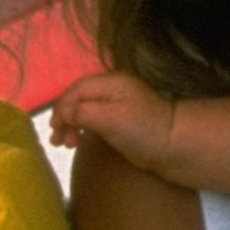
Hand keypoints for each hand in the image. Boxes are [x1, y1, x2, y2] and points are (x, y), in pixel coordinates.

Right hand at [53, 70, 175, 169]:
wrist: (173, 146)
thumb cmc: (143, 130)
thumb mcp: (111, 119)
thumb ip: (84, 112)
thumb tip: (63, 112)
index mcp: (111, 83)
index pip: (77, 89)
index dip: (62, 107)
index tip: (56, 128)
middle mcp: (111, 90)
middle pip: (77, 98)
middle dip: (63, 117)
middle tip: (57, 140)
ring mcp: (115, 105)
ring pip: (83, 110)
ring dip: (70, 125)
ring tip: (64, 144)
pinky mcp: (118, 121)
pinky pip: (91, 120)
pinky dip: (80, 129)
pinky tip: (75, 141)